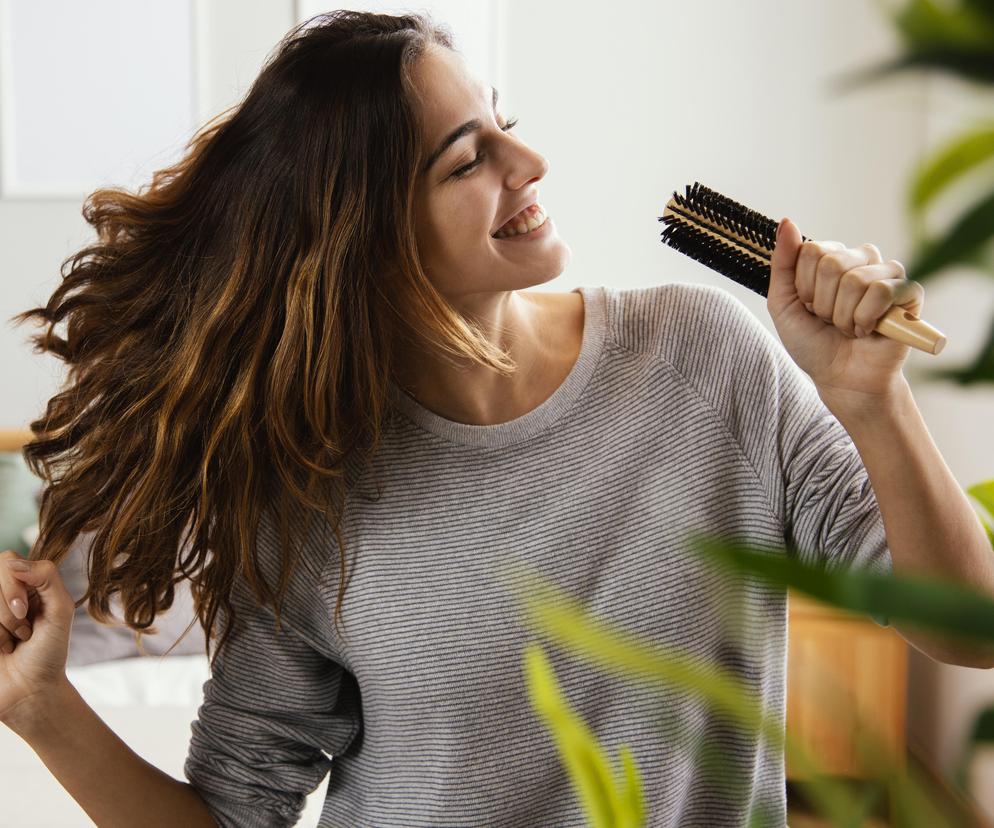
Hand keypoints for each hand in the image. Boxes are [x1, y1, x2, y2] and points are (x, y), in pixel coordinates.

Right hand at [0, 549, 74, 725]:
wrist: (29, 693)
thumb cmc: (48, 653)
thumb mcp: (60, 611)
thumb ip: (46, 578)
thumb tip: (13, 562)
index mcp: (26, 583)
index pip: (6, 561)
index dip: (12, 585)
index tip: (25, 613)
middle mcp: (3, 593)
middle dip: (6, 610)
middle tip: (22, 632)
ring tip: (11, 641)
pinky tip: (1, 648)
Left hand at [767, 217, 923, 409]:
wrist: (841, 378)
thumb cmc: (813, 343)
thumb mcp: (783, 305)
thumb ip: (782, 264)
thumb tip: (787, 221)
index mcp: (832, 258)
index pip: (811, 250)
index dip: (804, 287)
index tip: (808, 307)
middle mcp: (862, 260)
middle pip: (832, 263)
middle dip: (823, 304)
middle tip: (829, 321)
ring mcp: (888, 274)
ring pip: (856, 279)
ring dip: (843, 316)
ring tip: (849, 328)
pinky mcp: (909, 294)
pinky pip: (884, 291)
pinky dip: (867, 318)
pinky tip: (869, 330)